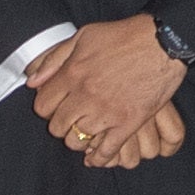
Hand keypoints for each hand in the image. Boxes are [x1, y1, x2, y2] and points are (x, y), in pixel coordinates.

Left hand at [29, 16, 186, 169]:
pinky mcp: (128, 123)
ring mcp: (107, 112)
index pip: (43, 105)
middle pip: (58, 127)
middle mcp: (86, 96)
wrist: (162, 42)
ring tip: (85, 134)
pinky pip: (107, 150)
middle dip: (61, 126)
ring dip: (79, 140)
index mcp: (72, 74)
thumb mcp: (82, 36)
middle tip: (70, 121)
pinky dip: (99, 158)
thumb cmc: (123, 36)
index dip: (46, 109)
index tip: (55, 107)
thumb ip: (54, 58)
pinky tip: (96, 157)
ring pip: (78, 141)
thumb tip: (32, 81)